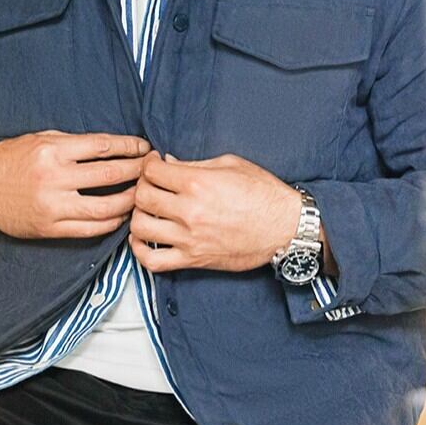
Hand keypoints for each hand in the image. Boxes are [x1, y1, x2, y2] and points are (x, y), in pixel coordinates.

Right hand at [0, 130, 150, 238]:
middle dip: (137, 171)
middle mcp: (54, 178)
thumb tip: (114, 146)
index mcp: (53, 151)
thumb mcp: (40, 139)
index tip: (144, 147)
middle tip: (152, 168)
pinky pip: (91, 229)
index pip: (103, 147)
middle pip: (110, 175)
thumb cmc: (12, 159)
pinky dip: (112, 223)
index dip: (129, 147)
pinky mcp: (50, 228)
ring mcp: (53, 206)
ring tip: (143, 194)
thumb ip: (75, 143)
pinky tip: (122, 215)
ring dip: (130, 200)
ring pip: (106, 208)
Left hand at [128, 151, 303, 272]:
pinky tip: (144, 240)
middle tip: (151, 185)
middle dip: (142, 187)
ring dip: (139, 216)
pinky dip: (140, 251)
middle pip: (141, 197)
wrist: (286, 228)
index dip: (148, 165)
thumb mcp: (230, 165)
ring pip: (140, 227)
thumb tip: (169, 163)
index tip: (154, 165)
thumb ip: (194, 164)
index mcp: (198, 183)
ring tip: (149, 211)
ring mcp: (190, 238)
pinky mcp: (194, 260)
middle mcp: (190, 211)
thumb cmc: (264, 193)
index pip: (152, 172)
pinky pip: (153, 261)